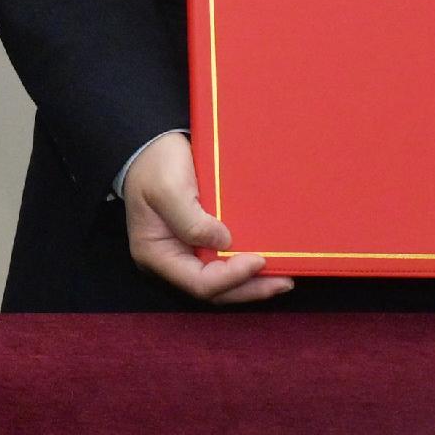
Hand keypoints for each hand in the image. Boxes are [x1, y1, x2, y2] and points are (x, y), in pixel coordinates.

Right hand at [122, 131, 286, 304]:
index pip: (198, 282)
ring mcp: (186, 254)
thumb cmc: (155, 164)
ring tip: (283, 278)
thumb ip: (192, 221)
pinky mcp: (200, 242)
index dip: (231, 277)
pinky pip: (223, 263)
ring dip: (251, 282)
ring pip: (221, 282)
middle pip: (213, 289)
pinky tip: (268, 261)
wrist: (150, 144)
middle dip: (249, 289)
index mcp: (157, 255)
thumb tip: (224, 243)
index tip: (258, 261)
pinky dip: (246, 267)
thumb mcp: (168, 189)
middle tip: (284, 283)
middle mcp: (172, 262)